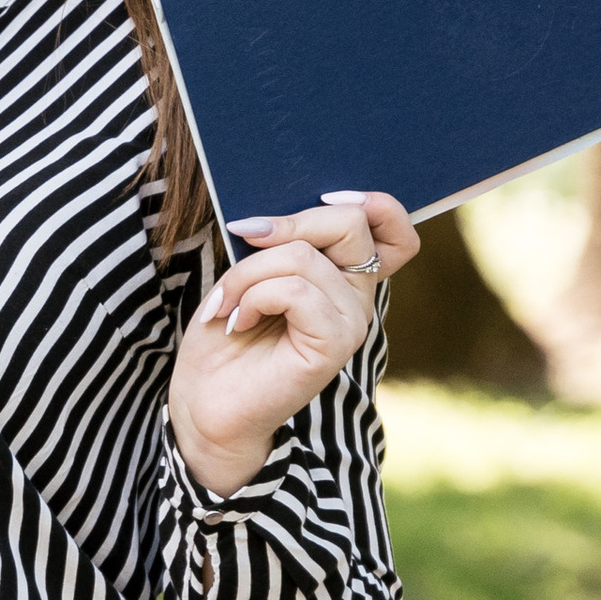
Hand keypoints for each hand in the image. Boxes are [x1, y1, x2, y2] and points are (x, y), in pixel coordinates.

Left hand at [168, 194, 418, 498]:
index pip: (394, 230)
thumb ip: (282, 239)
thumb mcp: (252, 269)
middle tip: (243, 238)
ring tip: (225, 303)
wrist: (205, 402)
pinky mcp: (333, 346)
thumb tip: (275, 211)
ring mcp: (350, 322)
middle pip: (350, 223)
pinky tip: (236, 321)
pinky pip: (295, 291)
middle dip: (287, 223)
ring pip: (303, 257)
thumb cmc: (226, 333)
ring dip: (247, 272)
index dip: (372, 203)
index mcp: (346, 276)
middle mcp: (358, 297)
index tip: (319, 197)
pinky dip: (252, 296)